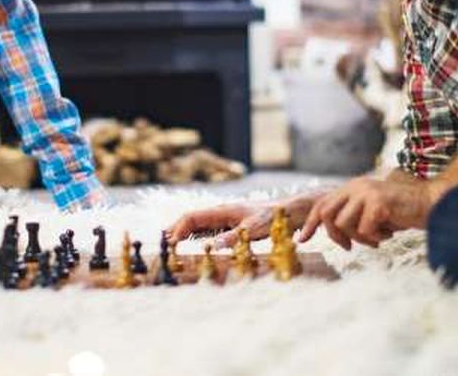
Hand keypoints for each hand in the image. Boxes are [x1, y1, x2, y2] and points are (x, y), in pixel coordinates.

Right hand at [167, 189, 327, 247]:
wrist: (293, 211)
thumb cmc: (275, 218)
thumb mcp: (255, 229)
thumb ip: (234, 237)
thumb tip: (214, 246)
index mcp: (224, 210)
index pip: (193, 217)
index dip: (178, 228)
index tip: (170, 242)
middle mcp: (223, 212)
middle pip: (192, 219)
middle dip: (176, 229)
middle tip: (164, 244)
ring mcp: (228, 218)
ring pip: (200, 224)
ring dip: (185, 233)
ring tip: (173, 244)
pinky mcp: (234, 224)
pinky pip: (210, 230)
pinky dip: (198, 236)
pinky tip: (196, 245)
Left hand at [297, 175, 437, 249]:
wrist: (430, 204)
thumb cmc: (400, 212)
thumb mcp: (370, 211)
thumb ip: (352, 215)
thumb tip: (331, 232)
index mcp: (352, 187)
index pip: (322, 204)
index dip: (311, 223)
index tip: (303, 240)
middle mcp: (356, 186)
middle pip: (326, 214)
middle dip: (335, 236)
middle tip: (349, 247)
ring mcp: (366, 193)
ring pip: (344, 225)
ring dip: (360, 239)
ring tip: (377, 238)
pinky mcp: (378, 203)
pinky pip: (364, 230)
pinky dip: (375, 238)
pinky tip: (388, 234)